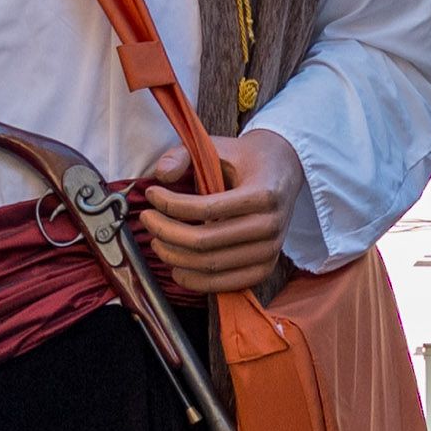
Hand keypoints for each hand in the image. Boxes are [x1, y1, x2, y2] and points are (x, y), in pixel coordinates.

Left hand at [133, 123, 303, 293]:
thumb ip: (184, 153)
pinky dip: (195, 280)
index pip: (207, 208)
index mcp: (263, 193)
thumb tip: (162, 175)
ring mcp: (270, 251)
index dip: (171, 205)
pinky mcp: (265, 269)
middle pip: (204, 241)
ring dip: (174, 256)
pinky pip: (225, 284)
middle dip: (165, 231)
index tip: (151, 194)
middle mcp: (271, 226)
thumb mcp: (218, 145)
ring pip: (210, 265)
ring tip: (157, 240)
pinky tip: (176, 265)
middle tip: (147, 219)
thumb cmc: (246, 160)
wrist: (283, 172)